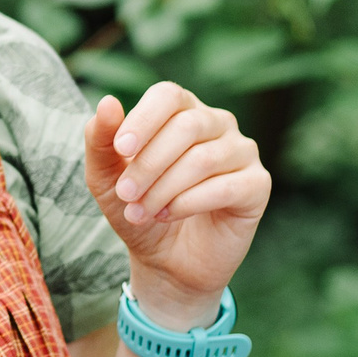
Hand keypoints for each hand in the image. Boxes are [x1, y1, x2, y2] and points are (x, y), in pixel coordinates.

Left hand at [86, 83, 269, 329]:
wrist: (166, 261)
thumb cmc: (137, 208)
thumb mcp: (106, 178)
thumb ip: (100, 140)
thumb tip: (108, 102)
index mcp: (181, 110)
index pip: (168, 95)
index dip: (144, 119)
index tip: (120, 150)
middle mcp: (217, 123)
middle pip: (186, 126)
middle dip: (149, 164)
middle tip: (126, 194)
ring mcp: (242, 151)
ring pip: (204, 158)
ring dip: (164, 189)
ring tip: (142, 212)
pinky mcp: (257, 184)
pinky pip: (227, 186)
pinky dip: (190, 203)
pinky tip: (169, 215)